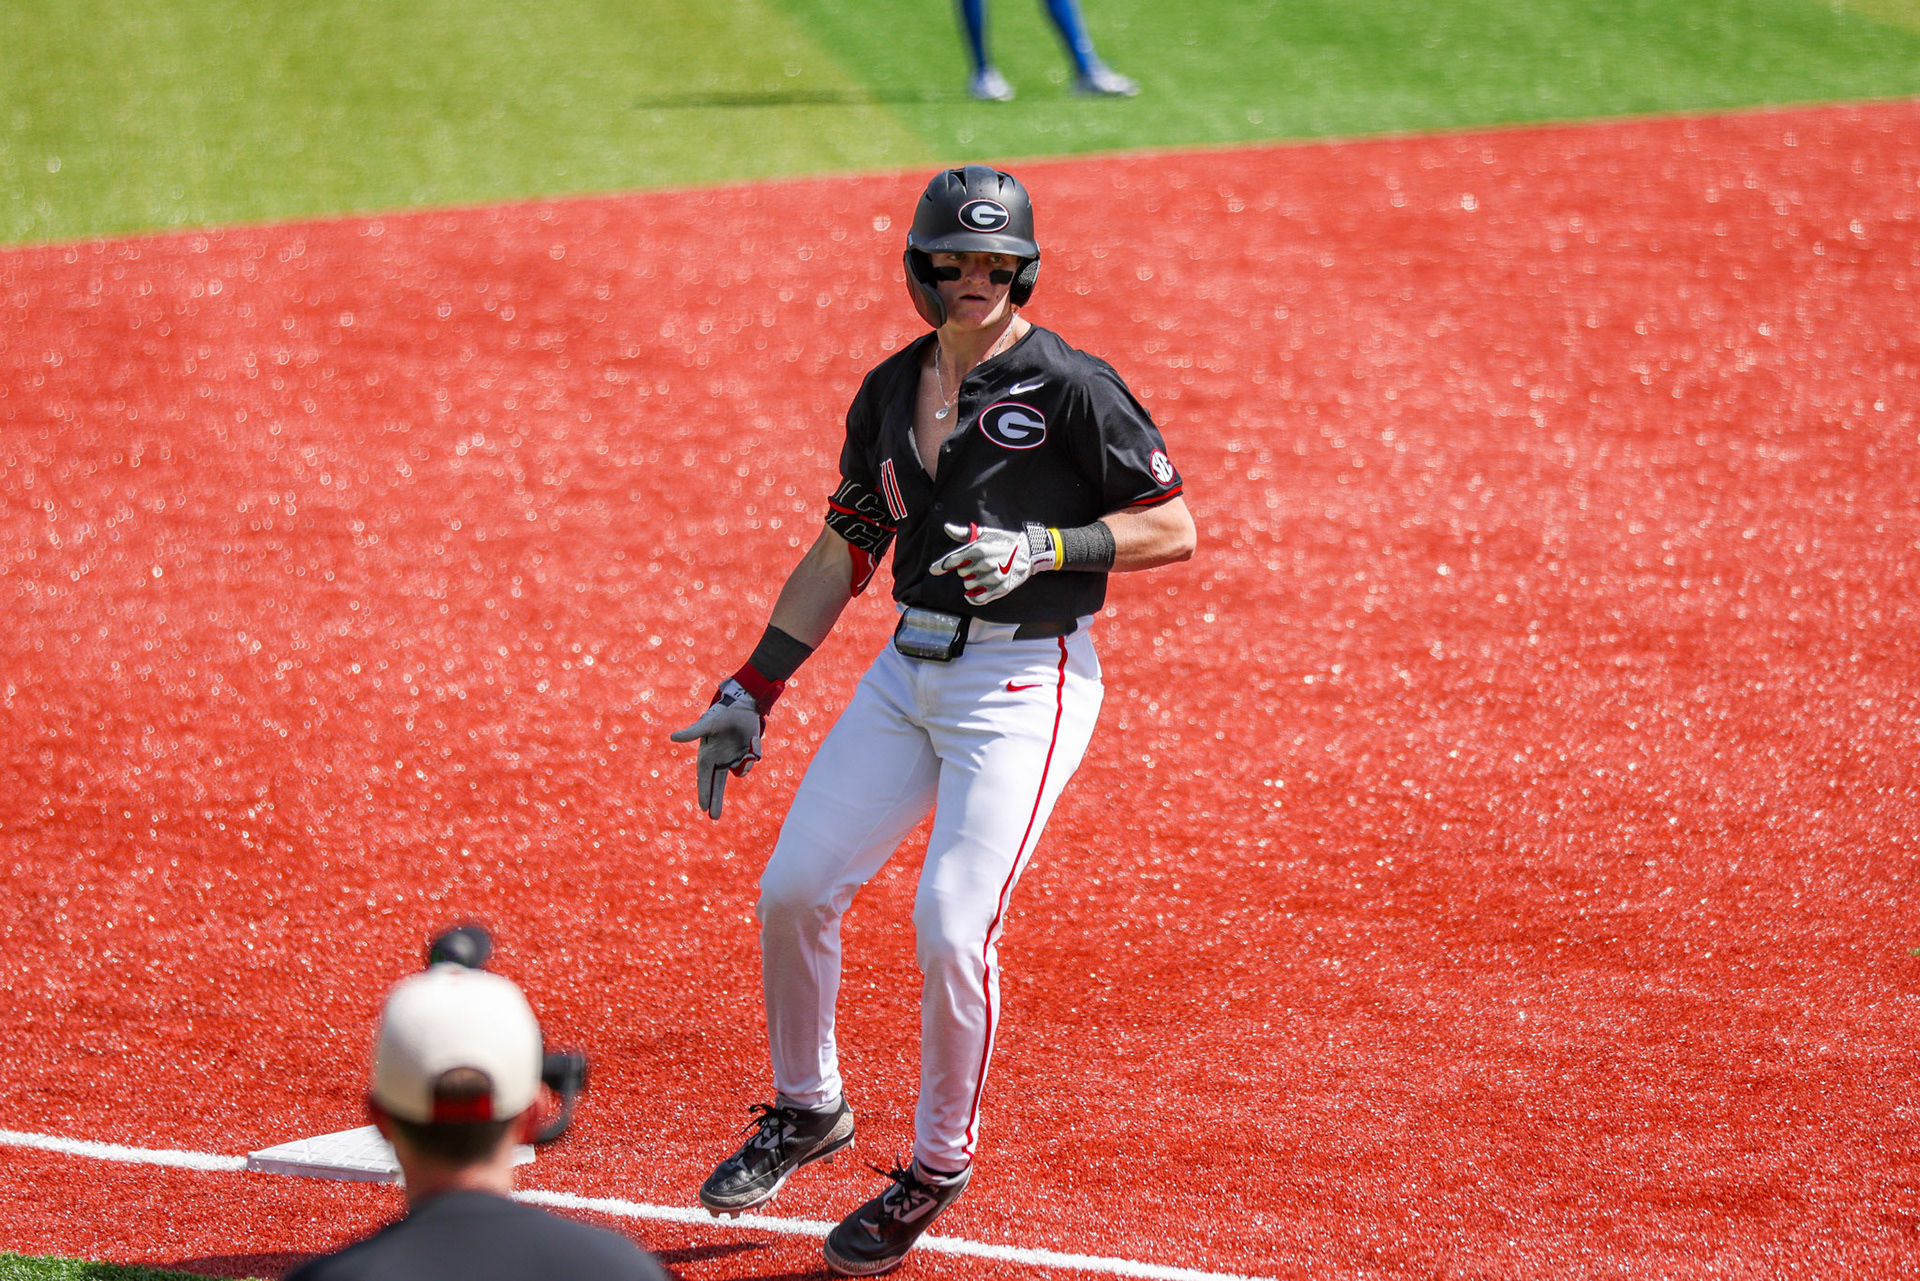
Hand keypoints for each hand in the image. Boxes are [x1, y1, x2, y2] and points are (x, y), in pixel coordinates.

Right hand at [669, 678, 763, 819]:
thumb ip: (693, 732)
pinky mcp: (746, 754)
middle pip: (717, 784)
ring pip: (739, 772)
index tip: (703, 807)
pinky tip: (753, 741)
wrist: (742, 705)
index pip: (704, 777)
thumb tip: (673, 738)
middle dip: (716, 800)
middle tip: (714, 817)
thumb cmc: (721, 713)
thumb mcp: (707, 723)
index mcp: (707, 755)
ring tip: (749, 749)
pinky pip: (750, 762)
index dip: (704, 792)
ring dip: (744, 766)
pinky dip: (753, 755)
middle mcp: (719, 759)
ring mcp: (733, 758)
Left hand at [928, 522, 1044, 604]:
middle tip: (978, 564)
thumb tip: (946, 527)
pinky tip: (975, 592)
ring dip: (972, 582)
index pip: (953, 560)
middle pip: (961, 574)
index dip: (941, 566)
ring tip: (983, 574)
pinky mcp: (1001, 588)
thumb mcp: (985, 533)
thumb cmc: (1003, 540)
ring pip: (969, 586)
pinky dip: (973, 597)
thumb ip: (964, 533)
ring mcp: (993, 576)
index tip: (932, 571)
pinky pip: (978, 599)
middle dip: (966, 570)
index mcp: (979, 548)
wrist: (1029, 551)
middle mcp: (985, 563)